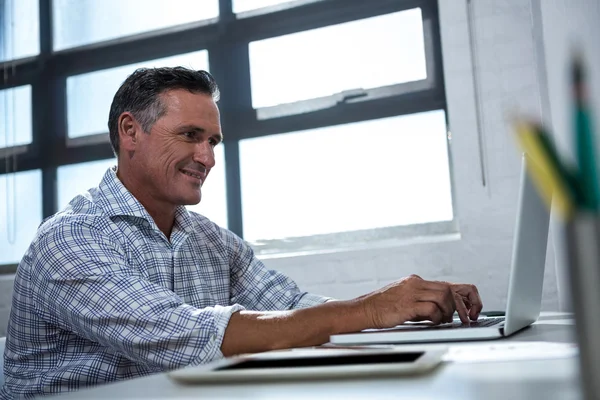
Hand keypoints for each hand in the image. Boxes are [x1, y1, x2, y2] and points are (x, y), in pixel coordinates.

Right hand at [358, 275, 481, 328]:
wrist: (364, 309)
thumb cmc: (383, 307)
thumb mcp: (404, 298)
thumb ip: (422, 300)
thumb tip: (441, 310)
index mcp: (415, 281)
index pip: (445, 284)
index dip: (459, 297)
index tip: (464, 309)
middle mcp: (415, 284)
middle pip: (447, 289)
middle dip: (458, 305)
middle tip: (457, 317)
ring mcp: (411, 293)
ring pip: (443, 296)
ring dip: (448, 311)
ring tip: (443, 320)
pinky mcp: (407, 305)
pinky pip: (431, 308)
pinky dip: (437, 317)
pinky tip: (432, 321)